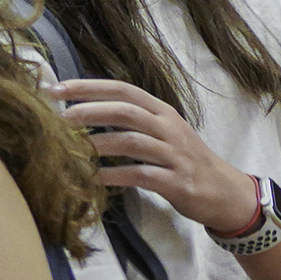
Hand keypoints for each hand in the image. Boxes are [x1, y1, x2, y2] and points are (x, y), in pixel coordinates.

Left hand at [51, 79, 257, 229]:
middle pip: (125, 111)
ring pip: (131, 141)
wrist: (226, 192)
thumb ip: (132, 120)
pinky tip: (92, 179)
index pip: (123, 89)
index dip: (87, 87)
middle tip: (57, 119)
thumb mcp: (164, 132)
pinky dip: (113, 176)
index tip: (54, 90)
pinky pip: (140, 175)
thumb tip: (85, 109)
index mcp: (163, 112)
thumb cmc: (186, 161)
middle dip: (88, 111)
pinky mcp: (177, 182)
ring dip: (96, 144)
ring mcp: (175, 155)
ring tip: (68, 149)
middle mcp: (169, 129)